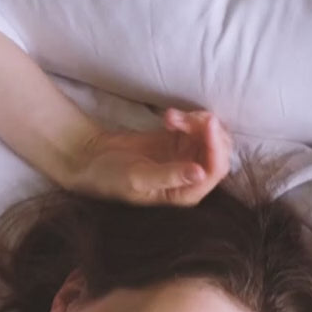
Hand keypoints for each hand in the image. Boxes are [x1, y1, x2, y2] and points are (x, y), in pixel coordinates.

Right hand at [69, 109, 231, 206]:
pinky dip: (186, 116)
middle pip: (219, 151)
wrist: (92, 160)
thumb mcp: (137, 179)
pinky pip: (197, 126)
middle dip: (207, 130)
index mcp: (185, 194)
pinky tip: (167, 117)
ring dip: (195, 120)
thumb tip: (201, 173)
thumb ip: (169, 176)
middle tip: (182, 118)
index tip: (206, 121)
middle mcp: (192, 177)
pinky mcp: (180, 141)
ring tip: (169, 117)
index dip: (216, 146)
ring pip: (210, 135)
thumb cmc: (110, 178)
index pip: (214, 171)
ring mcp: (187, 157)